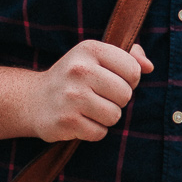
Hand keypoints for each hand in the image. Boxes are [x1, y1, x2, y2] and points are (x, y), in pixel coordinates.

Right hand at [26, 40, 152, 141]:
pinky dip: (93, 130)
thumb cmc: (74, 77)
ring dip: (105, 117)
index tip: (111, 80)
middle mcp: (79, 70)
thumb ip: (128, 56)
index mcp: (89, 49)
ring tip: (88, 109)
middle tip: (98, 96)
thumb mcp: (96, 57)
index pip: (133, 70)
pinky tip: (79, 120)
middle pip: (125, 94)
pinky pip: (99, 132)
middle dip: (117, 100)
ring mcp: (70, 96)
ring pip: (114, 116)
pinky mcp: (66, 121)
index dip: (129, 80)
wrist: (32, 99)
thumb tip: (149, 66)